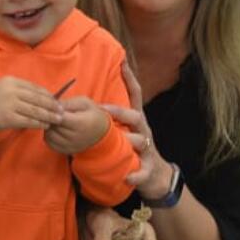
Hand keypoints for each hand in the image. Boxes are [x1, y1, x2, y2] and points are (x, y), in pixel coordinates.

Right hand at [0, 77, 63, 134]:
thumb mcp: (4, 90)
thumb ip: (21, 91)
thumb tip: (44, 96)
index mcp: (11, 81)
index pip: (35, 88)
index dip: (48, 95)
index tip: (57, 101)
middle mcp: (10, 90)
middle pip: (38, 98)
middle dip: (52, 106)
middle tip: (62, 111)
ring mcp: (9, 104)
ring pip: (35, 110)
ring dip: (48, 115)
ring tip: (57, 119)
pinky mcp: (8, 118)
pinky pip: (29, 121)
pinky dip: (39, 123)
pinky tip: (45, 125)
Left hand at [43, 97, 110, 153]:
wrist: (101, 132)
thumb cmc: (91, 114)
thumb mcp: (84, 103)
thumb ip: (68, 103)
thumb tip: (53, 105)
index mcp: (80, 124)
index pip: (59, 117)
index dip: (54, 110)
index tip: (57, 107)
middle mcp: (75, 138)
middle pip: (53, 126)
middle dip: (51, 118)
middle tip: (55, 113)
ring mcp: (70, 146)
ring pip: (49, 135)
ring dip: (49, 127)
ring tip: (56, 121)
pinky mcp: (66, 151)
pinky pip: (50, 143)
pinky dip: (49, 135)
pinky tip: (56, 129)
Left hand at [102, 62, 170, 200]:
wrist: (155, 176)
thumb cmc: (131, 148)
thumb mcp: (122, 130)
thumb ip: (108, 119)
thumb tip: (84, 106)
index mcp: (136, 119)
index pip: (135, 95)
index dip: (130, 79)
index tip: (122, 62)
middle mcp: (143, 130)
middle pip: (135, 115)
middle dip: (120, 111)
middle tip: (103, 109)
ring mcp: (147, 148)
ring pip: (140, 140)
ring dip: (128, 141)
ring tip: (118, 142)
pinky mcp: (148, 168)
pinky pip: (142, 171)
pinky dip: (136, 174)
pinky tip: (127, 177)